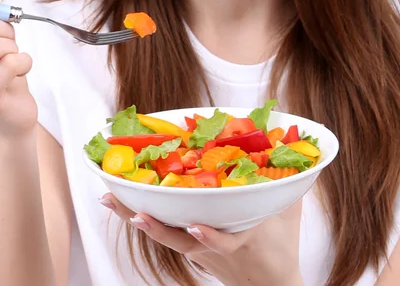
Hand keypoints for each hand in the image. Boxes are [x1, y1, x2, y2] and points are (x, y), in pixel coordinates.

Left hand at [101, 194, 303, 285]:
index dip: (210, 237)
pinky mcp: (191, 250)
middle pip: (177, 239)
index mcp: (241, 239)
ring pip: (163, 236)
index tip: (195, 227)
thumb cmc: (281, 249)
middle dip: (151, 223)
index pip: (224, 241)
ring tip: (111, 200)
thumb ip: (287, 184)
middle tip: (129, 207)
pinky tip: (128, 205)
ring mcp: (198, 251)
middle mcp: (212, 248)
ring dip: (136, 218)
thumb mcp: (288, 215)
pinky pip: (165, 234)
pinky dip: (146, 220)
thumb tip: (288, 148)